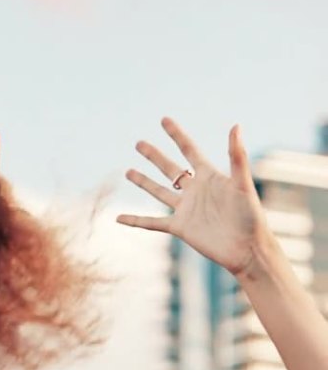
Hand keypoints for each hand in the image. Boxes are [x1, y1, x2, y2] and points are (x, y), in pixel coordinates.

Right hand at [117, 117, 270, 276]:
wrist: (246, 249)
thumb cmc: (251, 217)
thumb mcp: (243, 185)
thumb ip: (236, 157)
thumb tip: (235, 126)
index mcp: (209, 176)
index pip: (189, 150)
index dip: (176, 135)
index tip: (164, 120)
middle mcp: (195, 190)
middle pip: (169, 168)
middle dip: (154, 155)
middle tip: (139, 143)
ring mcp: (185, 209)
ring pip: (159, 192)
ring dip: (143, 182)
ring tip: (128, 171)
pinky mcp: (179, 228)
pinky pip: (152, 223)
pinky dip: (135, 220)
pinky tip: (118, 219)